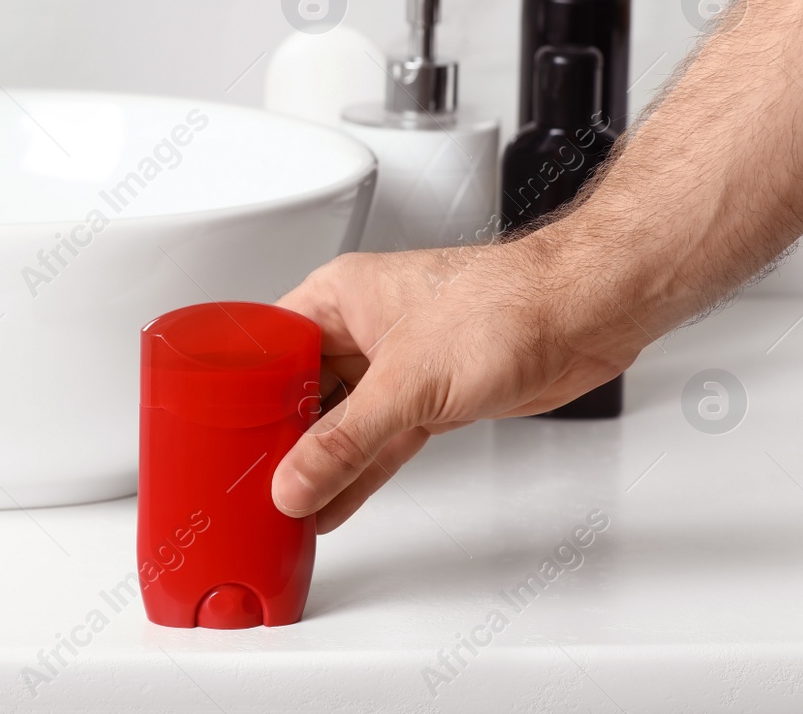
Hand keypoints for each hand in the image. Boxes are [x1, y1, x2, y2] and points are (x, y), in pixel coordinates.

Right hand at [269, 239, 647, 532]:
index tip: (220, 436)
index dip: (240, 393)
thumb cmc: (507, 304)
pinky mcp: (427, 396)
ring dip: (318, 463)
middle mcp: (360, 326)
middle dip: (277, 438)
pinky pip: (376, 441)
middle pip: (298, 390)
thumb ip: (345, 440)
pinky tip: (331, 503)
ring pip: (339, 422)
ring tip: (283, 506)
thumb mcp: (407, 381)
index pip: (266, 347)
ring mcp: (395, 363)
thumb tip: (295, 480)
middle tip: (248, 482)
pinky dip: (356, 473)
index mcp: (338, 296)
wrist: (583, 316)